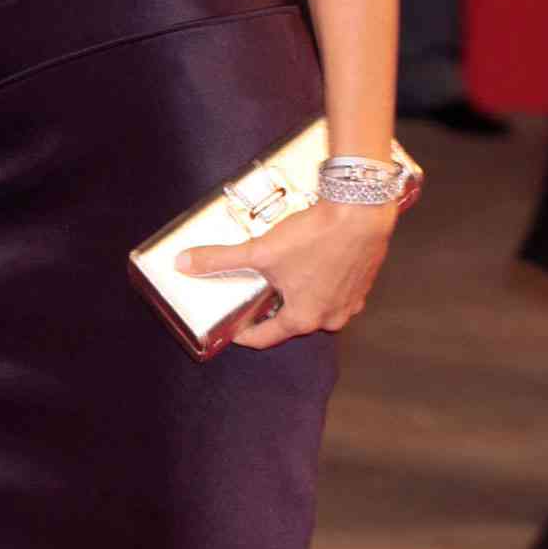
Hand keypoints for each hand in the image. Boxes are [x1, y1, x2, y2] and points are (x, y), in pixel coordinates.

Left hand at [178, 198, 397, 349]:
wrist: (362, 210)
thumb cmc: (317, 236)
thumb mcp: (260, 251)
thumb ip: (221, 260)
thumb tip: (185, 263)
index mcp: (304, 318)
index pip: (265, 338)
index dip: (243, 333)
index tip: (233, 328)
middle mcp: (331, 317)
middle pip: (291, 322)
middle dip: (271, 311)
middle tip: (255, 297)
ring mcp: (351, 302)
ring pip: (316, 307)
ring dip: (298, 297)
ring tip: (281, 277)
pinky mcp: (363, 283)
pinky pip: (335, 291)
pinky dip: (320, 283)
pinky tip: (309, 264)